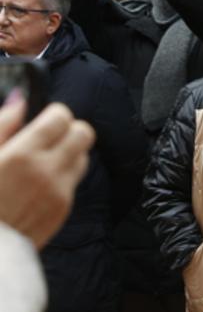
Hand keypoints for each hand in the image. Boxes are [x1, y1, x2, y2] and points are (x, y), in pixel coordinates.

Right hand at [0, 99, 94, 247]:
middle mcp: (48, 172)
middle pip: (84, 134)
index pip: (62, 118)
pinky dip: (62, 176)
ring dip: (68, 153)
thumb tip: (19, 101)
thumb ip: (0, 126)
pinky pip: (73, 182)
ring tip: (42, 160)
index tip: (43, 118)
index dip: (54, 114)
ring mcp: (60, 193)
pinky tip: (37, 183)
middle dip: (69, 130)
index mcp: (22, 155)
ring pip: (83, 158)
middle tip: (49, 136)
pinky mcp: (63, 210)